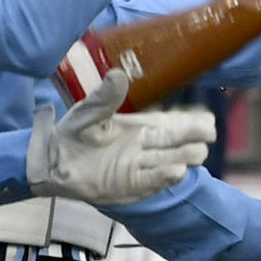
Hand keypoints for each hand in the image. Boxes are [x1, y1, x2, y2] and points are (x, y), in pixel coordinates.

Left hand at [26, 90, 215, 205]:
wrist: (53, 160)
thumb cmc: (74, 132)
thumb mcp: (89, 111)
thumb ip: (105, 97)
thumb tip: (118, 74)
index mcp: (144, 125)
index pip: (176, 123)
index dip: (194, 122)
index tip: (207, 121)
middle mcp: (148, 147)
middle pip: (181, 142)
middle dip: (195, 139)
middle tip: (205, 135)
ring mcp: (142, 167)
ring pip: (172, 162)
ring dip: (184, 158)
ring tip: (194, 153)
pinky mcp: (131, 186)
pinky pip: (152, 181)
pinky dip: (164, 176)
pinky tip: (177, 171)